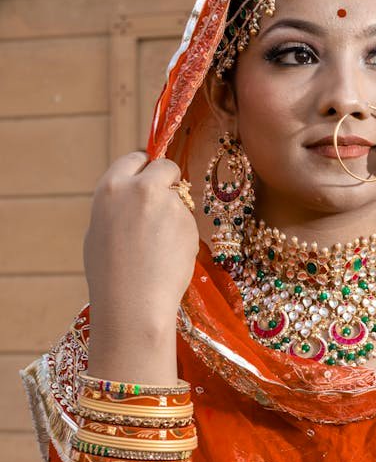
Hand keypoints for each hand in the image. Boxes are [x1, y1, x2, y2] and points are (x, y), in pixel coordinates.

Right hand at [85, 151, 198, 337]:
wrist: (132, 302)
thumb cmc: (109, 274)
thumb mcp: (99, 230)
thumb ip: (119, 206)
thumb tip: (132, 198)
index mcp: (111, 187)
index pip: (135, 159)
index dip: (144, 169)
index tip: (150, 177)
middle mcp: (141, 188)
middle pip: (164, 167)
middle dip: (168, 180)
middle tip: (165, 202)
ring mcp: (169, 204)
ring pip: (180, 199)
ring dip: (175, 214)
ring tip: (159, 248)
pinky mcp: (189, 223)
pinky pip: (189, 223)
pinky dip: (184, 236)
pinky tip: (170, 258)